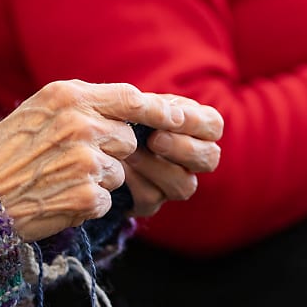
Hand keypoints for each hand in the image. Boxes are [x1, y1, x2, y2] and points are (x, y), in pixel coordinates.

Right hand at [0, 80, 217, 240]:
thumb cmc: (2, 154)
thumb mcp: (36, 111)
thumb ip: (80, 104)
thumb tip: (130, 104)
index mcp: (67, 97)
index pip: (129, 97)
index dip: (152, 110)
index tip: (171, 118)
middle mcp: (80, 124)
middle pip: (128, 139)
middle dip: (111, 153)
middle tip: (73, 162)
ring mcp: (85, 161)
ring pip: (119, 172)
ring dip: (97, 182)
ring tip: (58, 181)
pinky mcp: (86, 195)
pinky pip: (106, 200)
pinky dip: (86, 205)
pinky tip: (57, 200)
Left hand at [121, 95, 223, 216]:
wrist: (93, 141)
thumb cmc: (121, 114)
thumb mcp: (138, 103)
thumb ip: (156, 107)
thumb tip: (174, 116)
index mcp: (196, 127)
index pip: (213, 125)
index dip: (196, 122)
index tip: (172, 116)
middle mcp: (192, 159)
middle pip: (209, 159)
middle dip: (183, 149)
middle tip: (154, 139)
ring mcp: (174, 184)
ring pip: (183, 185)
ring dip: (156, 168)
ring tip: (130, 153)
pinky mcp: (150, 203)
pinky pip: (151, 199)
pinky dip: (134, 182)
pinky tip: (118, 168)